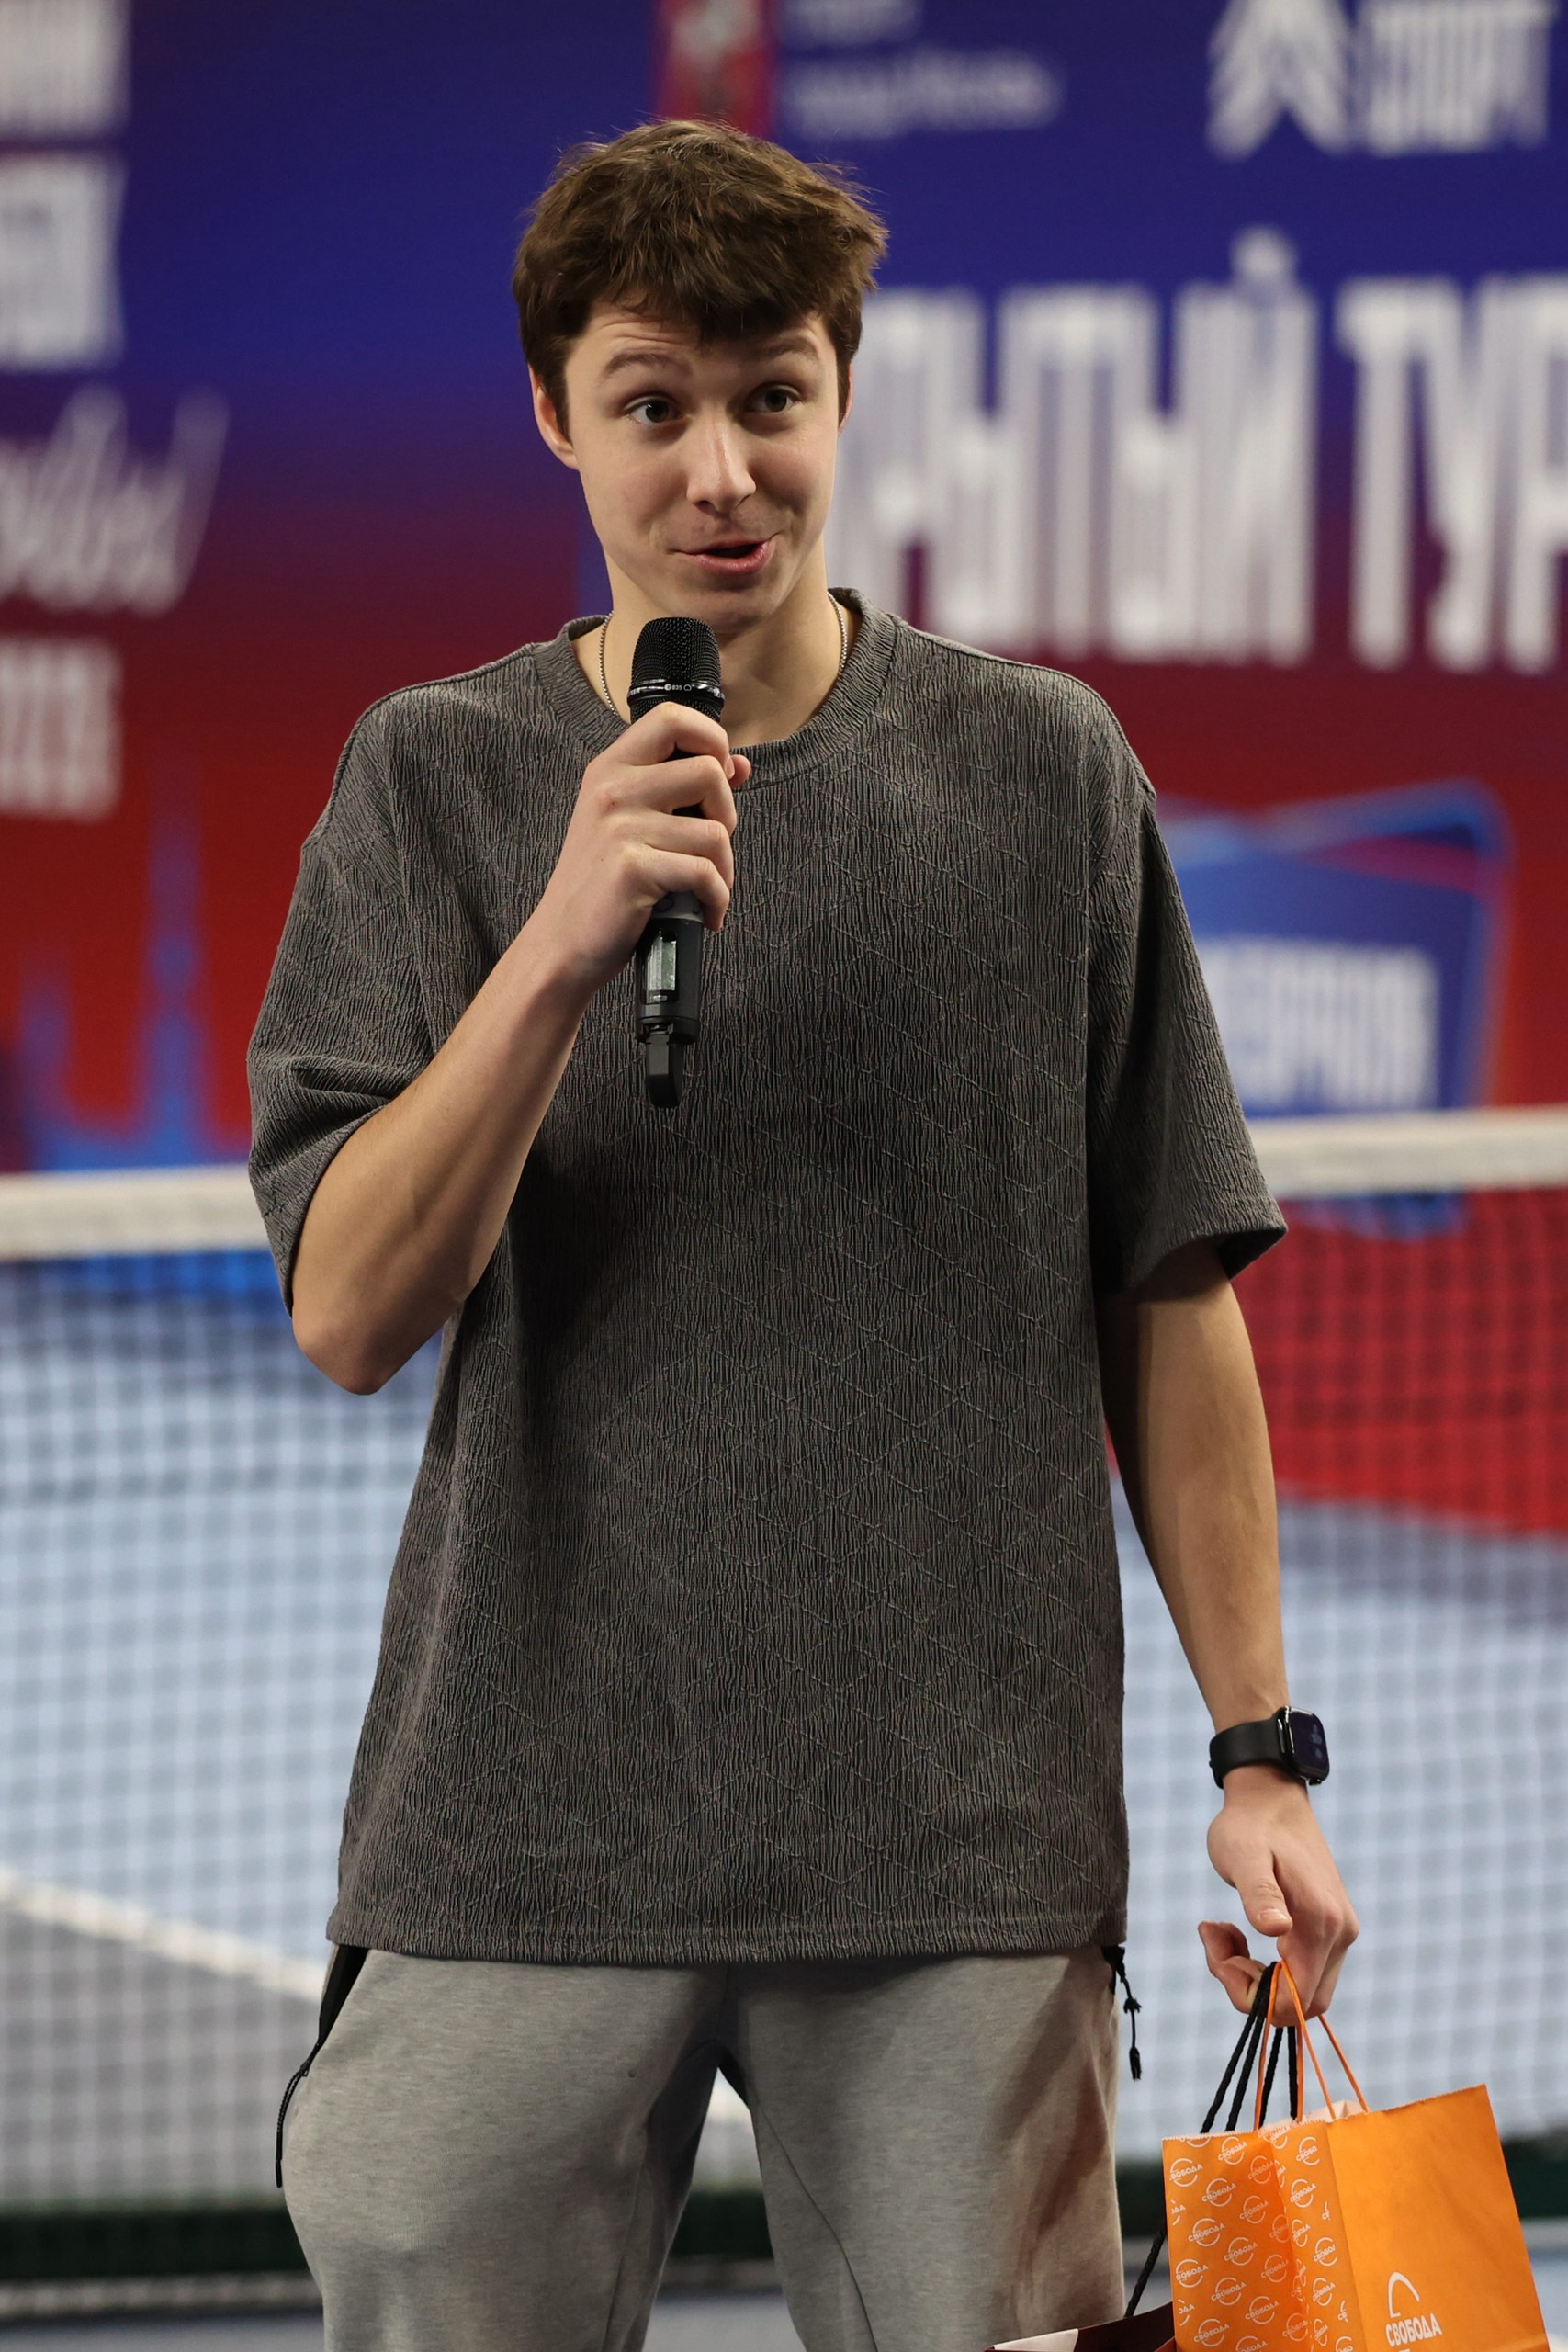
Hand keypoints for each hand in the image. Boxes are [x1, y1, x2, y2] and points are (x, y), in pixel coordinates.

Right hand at [528, 701, 748, 1001]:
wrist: (561, 943)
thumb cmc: (601, 886)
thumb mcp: (631, 823)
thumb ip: (681, 789)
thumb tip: (740, 764)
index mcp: (611, 769)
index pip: (672, 719)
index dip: (711, 739)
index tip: (719, 777)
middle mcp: (613, 790)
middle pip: (708, 771)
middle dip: (728, 814)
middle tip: (711, 847)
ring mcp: (620, 828)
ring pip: (714, 831)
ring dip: (725, 869)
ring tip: (707, 890)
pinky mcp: (632, 869)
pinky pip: (704, 873)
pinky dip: (717, 899)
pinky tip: (705, 913)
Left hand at [1201, 1765, 1358, 2017]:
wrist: (1271, 1798)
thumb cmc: (1249, 1826)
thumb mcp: (1241, 1856)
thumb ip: (1259, 1894)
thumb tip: (1277, 1930)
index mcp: (1321, 1924)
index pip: (1296, 2001)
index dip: (1253, 1996)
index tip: (1221, 1954)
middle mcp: (1339, 1935)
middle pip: (1302, 2004)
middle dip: (1252, 1988)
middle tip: (1219, 1945)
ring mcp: (1338, 1932)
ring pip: (1301, 1989)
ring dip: (1256, 1975)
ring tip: (1222, 1932)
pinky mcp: (1329, 1928)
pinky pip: (1301, 1970)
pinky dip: (1267, 1964)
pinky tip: (1239, 1931)